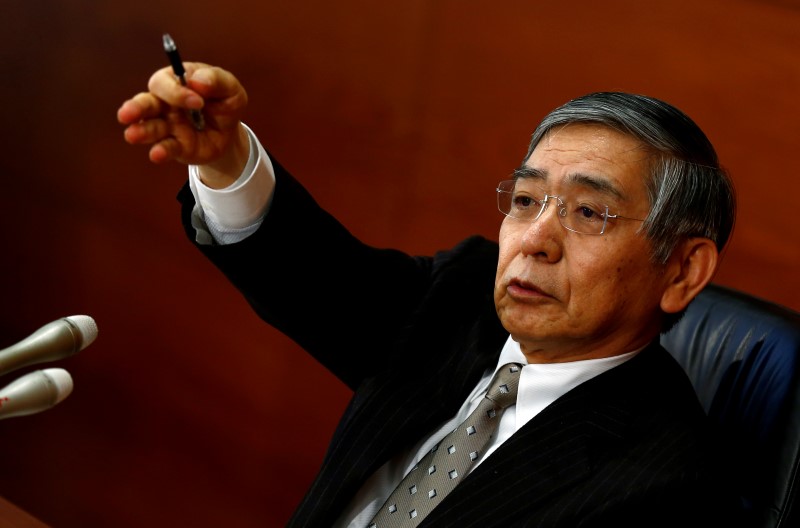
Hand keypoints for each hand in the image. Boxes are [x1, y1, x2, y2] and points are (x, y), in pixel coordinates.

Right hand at [117, 63, 248, 187]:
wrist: (230, 132)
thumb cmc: (225, 102)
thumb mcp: (230, 88)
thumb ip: (217, 80)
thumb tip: (198, 82)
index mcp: (176, 83)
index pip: (164, 83)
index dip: (176, 92)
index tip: (198, 102)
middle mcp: (165, 104)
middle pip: (146, 103)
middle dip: (136, 108)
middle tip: (127, 114)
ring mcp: (168, 126)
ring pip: (150, 127)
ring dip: (141, 131)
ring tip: (132, 135)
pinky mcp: (176, 146)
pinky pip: (166, 148)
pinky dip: (160, 151)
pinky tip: (157, 154)